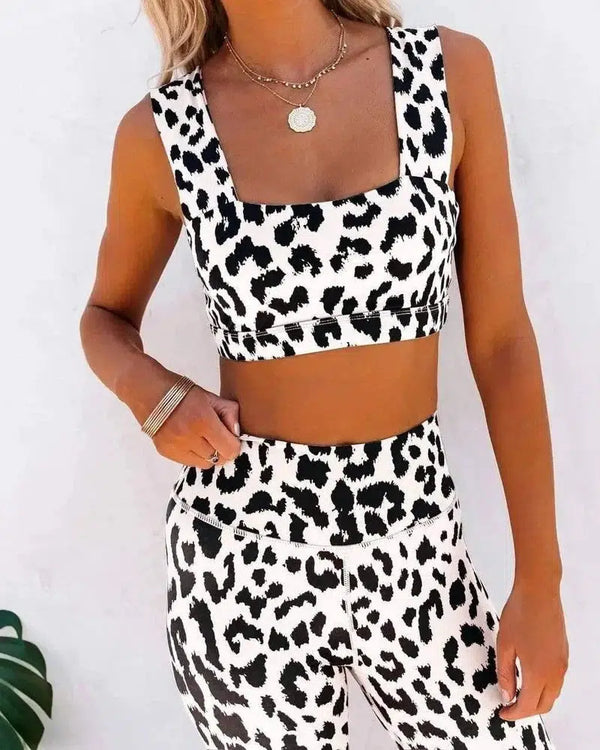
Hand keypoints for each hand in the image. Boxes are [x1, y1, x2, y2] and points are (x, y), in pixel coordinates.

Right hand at [150, 379, 240, 469]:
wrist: (147, 390)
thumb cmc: (181, 392)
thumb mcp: (210, 396)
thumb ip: (229, 413)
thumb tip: (236, 433)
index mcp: (203, 420)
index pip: (230, 449)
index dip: (234, 444)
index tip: (231, 437)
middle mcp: (188, 437)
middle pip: (219, 459)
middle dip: (222, 449)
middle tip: (218, 436)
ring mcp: (175, 446)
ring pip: (204, 464)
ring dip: (209, 454)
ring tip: (203, 438)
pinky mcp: (165, 452)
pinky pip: (189, 462)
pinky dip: (194, 455)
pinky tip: (190, 440)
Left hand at [496, 580, 567, 719]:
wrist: (540, 591)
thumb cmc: (519, 614)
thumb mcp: (504, 644)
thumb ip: (505, 673)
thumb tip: (507, 695)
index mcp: (538, 672)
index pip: (527, 706)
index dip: (514, 713)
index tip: (502, 712)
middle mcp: (555, 672)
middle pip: (543, 705)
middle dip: (526, 711)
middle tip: (509, 706)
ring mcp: (562, 664)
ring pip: (552, 694)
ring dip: (536, 699)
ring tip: (517, 692)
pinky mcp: (564, 654)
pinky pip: (556, 681)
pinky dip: (544, 687)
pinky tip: (529, 677)